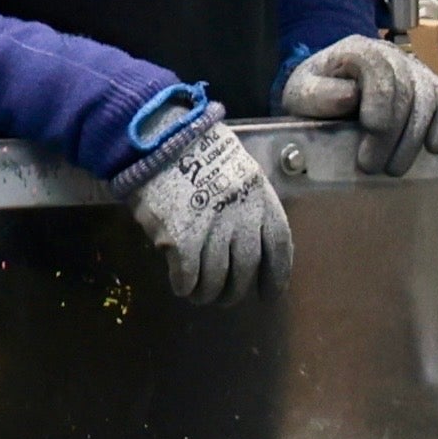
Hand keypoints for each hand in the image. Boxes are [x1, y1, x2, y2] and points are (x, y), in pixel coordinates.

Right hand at [123, 110, 292, 304]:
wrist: (158, 140)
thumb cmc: (197, 153)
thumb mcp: (237, 172)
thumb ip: (245, 205)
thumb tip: (244, 241)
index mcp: (260, 198)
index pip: (279, 247)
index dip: (276, 276)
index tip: (268, 294)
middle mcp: (241, 217)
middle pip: (246, 268)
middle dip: (236, 291)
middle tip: (226, 298)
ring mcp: (211, 229)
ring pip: (217, 278)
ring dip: (209, 294)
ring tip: (201, 297)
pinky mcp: (180, 238)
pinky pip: (187, 275)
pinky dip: (185, 286)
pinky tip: (182, 287)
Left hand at [281, 32, 437, 176]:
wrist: (327, 91)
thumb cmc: (314, 94)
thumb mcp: (300, 93)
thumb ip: (316, 95)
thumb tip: (349, 97)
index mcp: (357, 50)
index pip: (380, 72)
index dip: (379, 111)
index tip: (367, 145)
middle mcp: (391, 53)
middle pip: (406, 90)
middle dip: (392, 135)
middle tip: (375, 167)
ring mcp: (414, 67)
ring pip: (428, 98)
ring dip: (414, 138)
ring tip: (394, 167)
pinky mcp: (430, 84)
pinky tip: (434, 148)